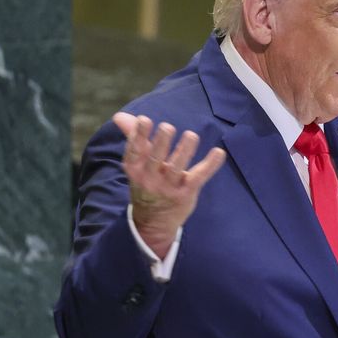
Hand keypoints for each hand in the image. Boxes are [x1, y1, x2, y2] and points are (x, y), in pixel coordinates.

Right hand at [113, 112, 226, 257]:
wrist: (153, 221)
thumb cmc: (146, 184)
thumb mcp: (136, 164)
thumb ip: (133, 138)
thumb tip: (119, 116)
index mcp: (135, 169)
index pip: (134, 151)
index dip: (138, 135)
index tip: (144, 119)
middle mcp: (149, 178)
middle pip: (154, 159)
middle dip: (161, 142)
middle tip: (168, 127)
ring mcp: (168, 187)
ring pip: (176, 168)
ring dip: (184, 151)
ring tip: (191, 136)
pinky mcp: (186, 194)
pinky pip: (198, 177)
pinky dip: (210, 165)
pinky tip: (218, 152)